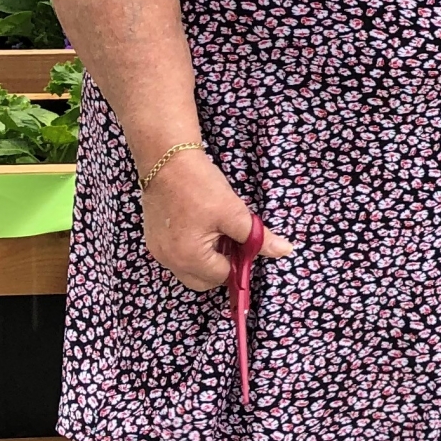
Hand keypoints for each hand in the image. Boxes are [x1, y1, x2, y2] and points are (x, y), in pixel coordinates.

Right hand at [141, 151, 292, 292]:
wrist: (166, 160)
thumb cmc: (200, 186)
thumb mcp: (234, 212)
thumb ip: (258, 238)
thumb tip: (285, 251)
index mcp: (188, 258)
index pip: (222, 277)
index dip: (240, 263)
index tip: (246, 244)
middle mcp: (169, 260)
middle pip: (203, 281)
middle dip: (223, 266)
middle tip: (233, 241)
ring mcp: (159, 251)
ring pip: (190, 269)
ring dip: (208, 258)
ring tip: (218, 232)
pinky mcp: (154, 240)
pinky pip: (179, 256)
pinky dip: (193, 250)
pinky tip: (203, 228)